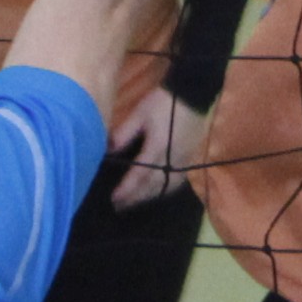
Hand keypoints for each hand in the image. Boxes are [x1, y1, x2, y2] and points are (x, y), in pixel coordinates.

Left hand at [108, 86, 209, 208]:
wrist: (193, 94)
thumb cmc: (164, 101)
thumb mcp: (140, 113)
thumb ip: (124, 133)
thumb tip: (108, 152)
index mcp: (158, 147)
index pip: (140, 174)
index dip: (127, 189)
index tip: (114, 198)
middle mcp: (172, 158)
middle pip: (153, 185)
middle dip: (135, 197)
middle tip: (119, 206)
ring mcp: (183, 160)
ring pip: (166, 187)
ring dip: (149, 196)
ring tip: (134, 202)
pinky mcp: (190, 159)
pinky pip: (177, 182)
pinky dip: (164, 190)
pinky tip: (156, 192)